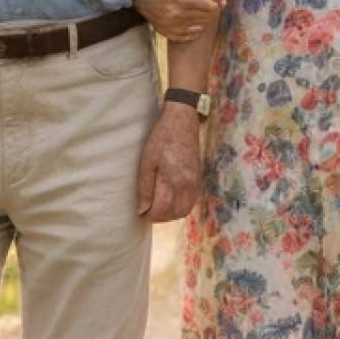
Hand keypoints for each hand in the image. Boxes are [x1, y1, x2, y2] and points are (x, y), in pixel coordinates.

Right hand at [134, 0, 222, 42]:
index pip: (210, 7)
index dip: (216, 5)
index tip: (214, 2)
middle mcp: (177, 13)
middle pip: (206, 17)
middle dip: (210, 12)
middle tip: (206, 6)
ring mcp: (172, 24)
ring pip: (199, 27)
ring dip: (203, 20)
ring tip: (198, 12)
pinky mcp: (167, 32)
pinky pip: (188, 37)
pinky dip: (194, 32)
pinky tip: (193, 24)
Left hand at [137, 104, 201, 222]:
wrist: (181, 121)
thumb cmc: (160, 139)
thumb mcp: (147, 161)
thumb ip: (145, 187)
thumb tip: (142, 209)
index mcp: (173, 180)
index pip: (162, 210)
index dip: (150, 215)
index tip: (141, 213)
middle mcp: (187, 184)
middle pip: (176, 213)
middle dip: (162, 217)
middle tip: (149, 212)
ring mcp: (195, 181)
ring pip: (186, 208)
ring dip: (173, 213)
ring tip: (159, 207)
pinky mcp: (198, 176)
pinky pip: (192, 199)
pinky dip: (182, 205)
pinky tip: (172, 199)